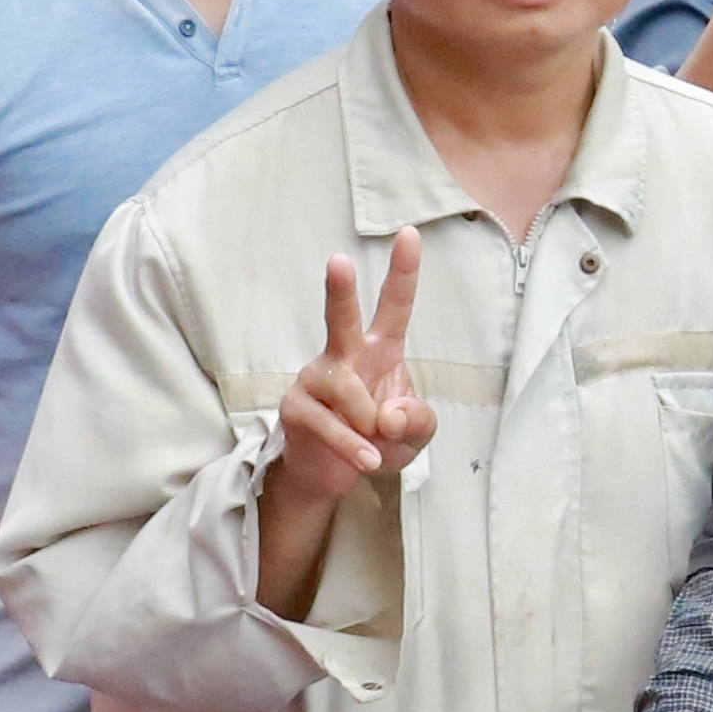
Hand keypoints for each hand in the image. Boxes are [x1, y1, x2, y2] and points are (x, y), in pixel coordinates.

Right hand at [271, 234, 438, 514]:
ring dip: (369, 424)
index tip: (411, 234)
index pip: (394, 306)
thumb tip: (388, 415)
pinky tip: (366, 460)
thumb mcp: (416, 433)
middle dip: (339, 289)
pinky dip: (352, 445)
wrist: (336, 477)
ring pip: (346, 390)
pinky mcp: (295, 408)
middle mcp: (344, 355)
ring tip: (376, 447)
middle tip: (339, 260)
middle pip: (340, 317)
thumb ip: (416, 420)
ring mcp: (315, 379)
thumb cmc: (378, 441)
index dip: (403, 272)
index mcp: (379, 350)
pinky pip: (328, 424)